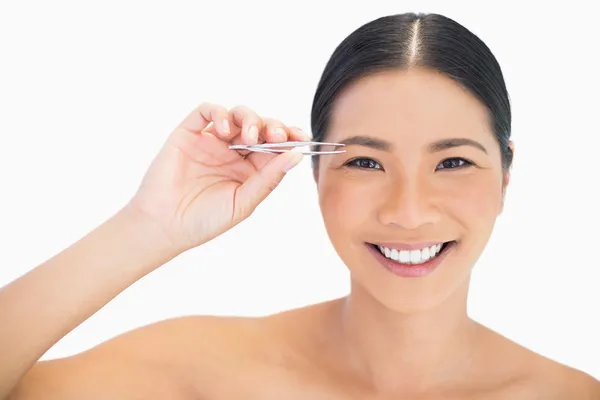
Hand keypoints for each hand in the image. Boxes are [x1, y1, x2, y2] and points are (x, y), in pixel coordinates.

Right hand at [126, 102, 307, 252]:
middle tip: (276, 137)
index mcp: (250, 169)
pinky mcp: (189, 133)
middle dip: (273, 127)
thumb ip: (269, 178)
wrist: (165, 226)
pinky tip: (224, 129)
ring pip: (237, 115)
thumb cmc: (205, 220)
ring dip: (250, 119)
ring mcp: (211, 141)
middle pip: (260, 126)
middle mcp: (233, 152)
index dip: (290, 138)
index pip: (275, 146)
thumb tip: (297, 155)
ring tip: (249, 136)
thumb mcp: (244, 201)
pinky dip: (219, 113)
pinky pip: (206, 111)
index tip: (302, 138)